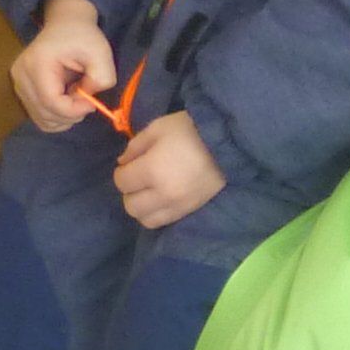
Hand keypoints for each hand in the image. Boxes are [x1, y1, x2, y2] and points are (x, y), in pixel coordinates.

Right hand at [9, 0, 117, 130]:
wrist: (65, 25)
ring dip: (65, 116)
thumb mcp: (101, 52)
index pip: (51, 101)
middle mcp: (21, 75)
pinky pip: (40, 116)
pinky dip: (57, 116)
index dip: (74, 110)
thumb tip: (87, 99)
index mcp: (37, 63)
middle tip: (87, 99)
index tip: (92, 103)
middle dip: (71, 114)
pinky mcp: (21, 91)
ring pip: (42, 119)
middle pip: (45, 113)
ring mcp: (18, 84)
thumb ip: (101, 78)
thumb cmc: (82, 36)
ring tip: (76, 96)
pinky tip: (67, 100)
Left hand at [113, 112, 226, 228]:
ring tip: (149, 193)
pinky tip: (161, 199)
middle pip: (131, 206)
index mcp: (152, 169)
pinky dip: (157, 213)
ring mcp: (177, 206)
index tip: (129, 164)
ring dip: (142, 207)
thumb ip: (135, 146)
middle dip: (130, 192)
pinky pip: (163, 222)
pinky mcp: (189, 211)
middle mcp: (162, 194)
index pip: (122, 182)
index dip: (122, 172)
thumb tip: (123, 162)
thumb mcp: (158, 127)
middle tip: (138, 179)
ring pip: (145, 219)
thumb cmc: (190, 130)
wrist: (228, 144)